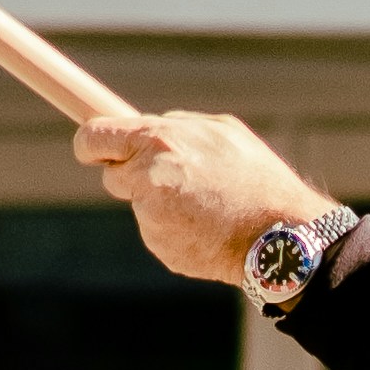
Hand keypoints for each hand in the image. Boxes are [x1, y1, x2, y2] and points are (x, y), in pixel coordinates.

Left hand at [75, 104, 336, 285]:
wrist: (279, 235)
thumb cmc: (256, 179)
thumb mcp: (222, 133)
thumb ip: (179, 127)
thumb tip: (148, 125)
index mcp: (158, 140)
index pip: (94, 137)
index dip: (89, 144)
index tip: (91, 149)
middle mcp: (147, 176)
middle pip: (113, 175)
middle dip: (132, 176)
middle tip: (168, 181)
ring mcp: (151, 215)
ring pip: (139, 204)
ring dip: (160, 204)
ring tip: (205, 205)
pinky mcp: (158, 244)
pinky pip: (157, 229)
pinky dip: (174, 229)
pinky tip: (206, 227)